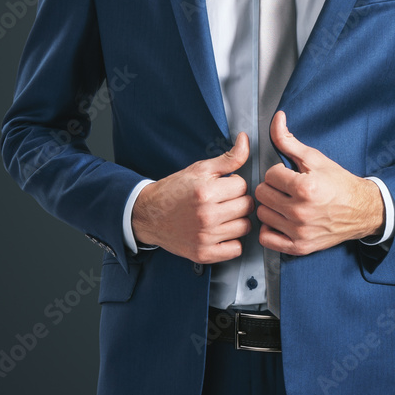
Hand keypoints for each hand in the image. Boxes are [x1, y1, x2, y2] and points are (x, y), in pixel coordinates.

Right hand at [131, 132, 253, 263]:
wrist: (149, 214)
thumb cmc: (174, 190)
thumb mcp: (200, 169)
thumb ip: (228, 157)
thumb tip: (245, 140)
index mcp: (205, 192)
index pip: (242, 186)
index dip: (234, 184)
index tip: (224, 186)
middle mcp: (206, 216)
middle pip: (246, 206)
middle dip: (238, 200)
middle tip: (224, 200)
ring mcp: (205, 237)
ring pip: (245, 227)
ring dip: (237, 220)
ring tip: (223, 215)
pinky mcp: (203, 254)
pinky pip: (236, 249)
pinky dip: (233, 241)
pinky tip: (222, 232)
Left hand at [255, 111, 384, 254]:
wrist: (361, 210)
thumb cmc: (338, 183)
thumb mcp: (315, 158)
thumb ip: (289, 140)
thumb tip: (276, 119)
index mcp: (305, 188)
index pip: (269, 174)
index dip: (279, 172)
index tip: (290, 175)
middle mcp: (301, 212)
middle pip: (262, 194)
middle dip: (272, 187)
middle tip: (286, 188)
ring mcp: (300, 232)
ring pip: (262, 215)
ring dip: (270, 207)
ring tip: (284, 202)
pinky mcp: (300, 247)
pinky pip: (267, 239)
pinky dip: (270, 229)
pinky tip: (281, 220)